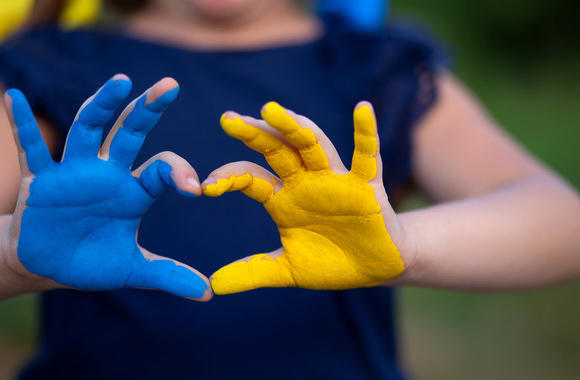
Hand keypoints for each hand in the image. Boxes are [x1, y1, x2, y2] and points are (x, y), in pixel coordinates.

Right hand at [3, 75, 210, 300]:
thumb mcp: (131, 270)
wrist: (47, 265)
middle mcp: (108, 172)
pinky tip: (14, 96)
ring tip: (120, 82)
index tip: (195, 188)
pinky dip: (21, 124)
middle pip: (130, 132)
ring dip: (102, 105)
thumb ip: (168, 275)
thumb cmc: (91, 260)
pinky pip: (30, 148)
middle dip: (148, 110)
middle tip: (170, 85)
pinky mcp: (40, 179)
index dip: (179, 173)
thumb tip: (209, 293)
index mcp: (135, 191)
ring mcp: (74, 171)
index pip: (162, 170)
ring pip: (88, 129)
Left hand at [203, 101, 404, 294]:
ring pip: (313, 145)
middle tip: (228, 119)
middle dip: (254, 134)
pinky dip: (366, 133)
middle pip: (276, 150)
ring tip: (271, 109)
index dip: (228, 179)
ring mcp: (334, 180)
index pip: (250, 178)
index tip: (205, 187)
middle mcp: (304, 182)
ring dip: (293, 127)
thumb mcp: (288, 270)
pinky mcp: (366, 185)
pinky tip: (362, 108)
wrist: (374, 268)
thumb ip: (253, 272)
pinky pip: (366, 156)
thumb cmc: (331, 262)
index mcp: (282, 199)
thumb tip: (213, 285)